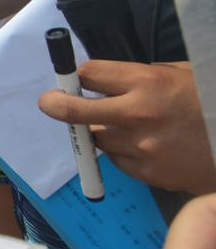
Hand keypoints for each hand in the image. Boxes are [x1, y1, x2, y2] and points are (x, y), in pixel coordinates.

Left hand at [37, 60, 215, 193]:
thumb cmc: (211, 101)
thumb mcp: (182, 74)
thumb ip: (143, 76)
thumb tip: (107, 80)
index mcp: (147, 82)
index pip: (89, 74)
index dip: (80, 75)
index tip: (75, 78)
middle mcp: (138, 114)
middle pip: (75, 109)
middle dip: (56, 104)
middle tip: (48, 102)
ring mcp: (142, 147)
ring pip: (97, 138)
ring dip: (102, 131)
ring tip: (124, 126)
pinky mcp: (149, 173)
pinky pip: (119, 160)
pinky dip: (123, 153)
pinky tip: (145, 146)